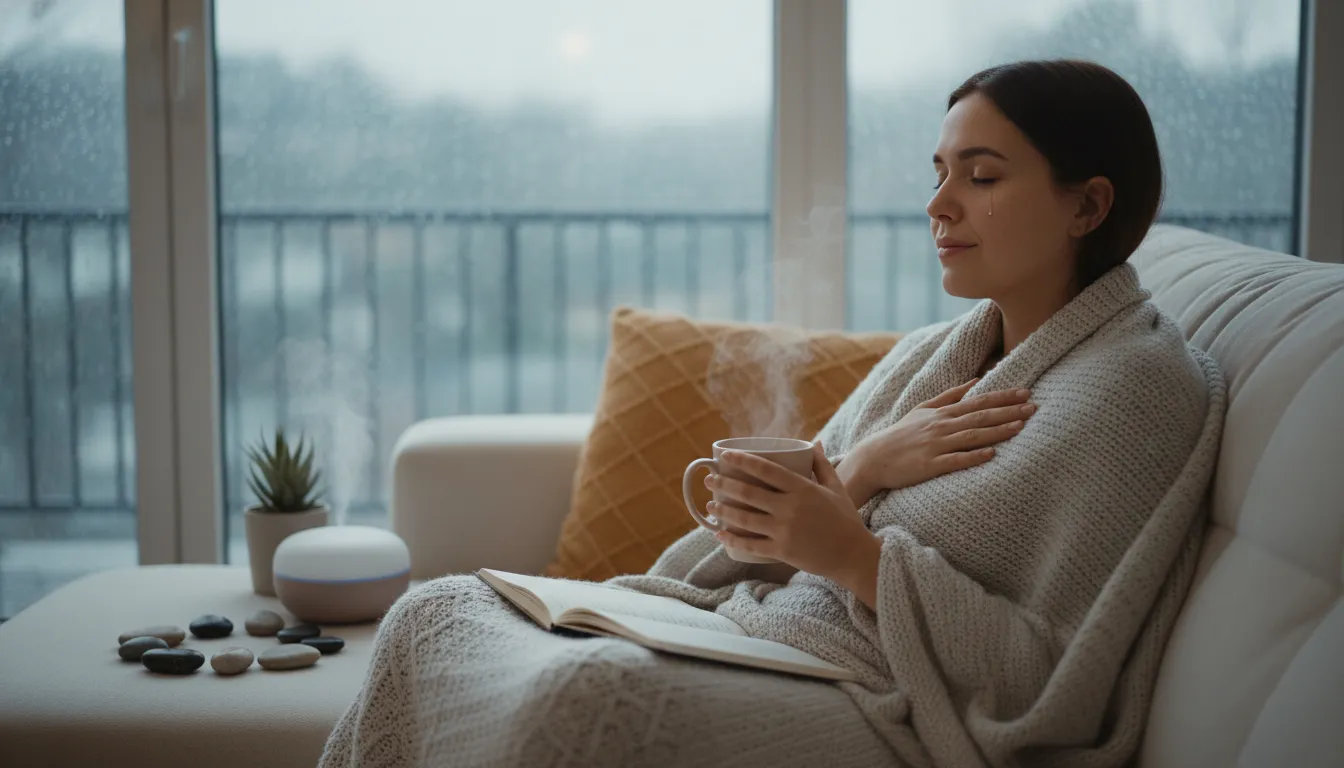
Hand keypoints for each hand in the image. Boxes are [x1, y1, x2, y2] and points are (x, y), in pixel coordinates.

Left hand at [704, 441, 879, 583]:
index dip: (743, 460)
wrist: (853, 555)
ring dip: (723, 510)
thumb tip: (814, 442)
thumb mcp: (836, 488)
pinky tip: (719, 533)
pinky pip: (751, 545)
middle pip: (749, 493)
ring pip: (745, 519)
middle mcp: (791, 508)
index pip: (766, 469)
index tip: (725, 455)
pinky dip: (732, 539)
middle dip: (724, 485)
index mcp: (803, 488)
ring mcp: (785, 530)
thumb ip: (822, 464)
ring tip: (710, 504)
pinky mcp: (782, 551)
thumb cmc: (845, 519)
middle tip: (709, 479)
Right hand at [845, 379, 1035, 503]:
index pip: (978, 402)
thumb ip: (949, 396)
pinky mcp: (930, 465)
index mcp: (942, 413)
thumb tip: (974, 381)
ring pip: (972, 436)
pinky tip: (991, 454)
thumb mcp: (922, 410)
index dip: (1003, 397)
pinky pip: (956, 460)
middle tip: (1033, 407)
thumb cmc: (900, 434)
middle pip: (980, 417)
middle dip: (1008, 411)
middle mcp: (941, 427)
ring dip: (997, 431)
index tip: (1025, 392)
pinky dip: (974, 456)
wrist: (874, 457)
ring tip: (1020, 427)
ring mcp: (936, 446)